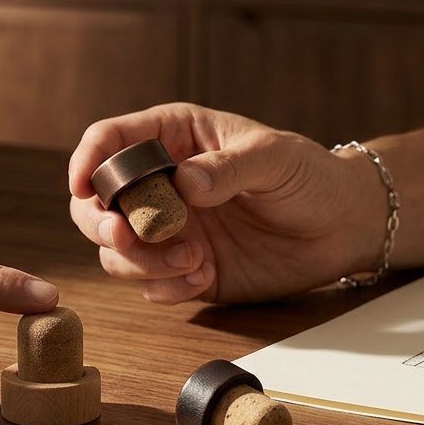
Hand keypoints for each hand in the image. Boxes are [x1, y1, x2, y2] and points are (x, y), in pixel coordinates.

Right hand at [68, 103, 386, 303]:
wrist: (341, 227)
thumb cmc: (309, 176)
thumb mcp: (275, 158)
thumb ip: (228, 167)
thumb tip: (184, 183)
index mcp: (173, 137)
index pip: (110, 140)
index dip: (87, 161)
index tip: (82, 186)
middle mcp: (160, 183)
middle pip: (96, 203)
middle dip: (101, 224)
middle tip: (124, 236)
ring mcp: (168, 229)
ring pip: (115, 251)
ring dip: (140, 262)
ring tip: (193, 261)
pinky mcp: (183, 268)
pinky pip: (148, 285)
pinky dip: (165, 287)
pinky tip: (203, 277)